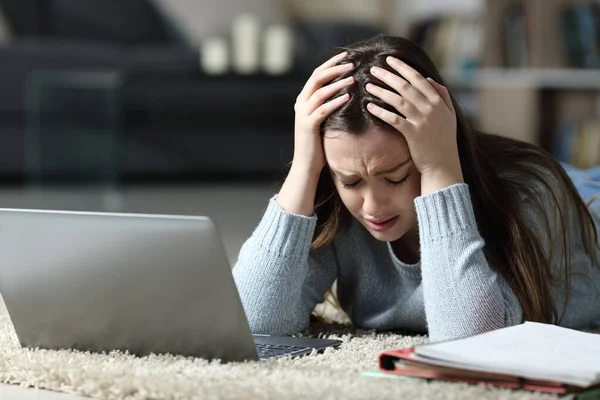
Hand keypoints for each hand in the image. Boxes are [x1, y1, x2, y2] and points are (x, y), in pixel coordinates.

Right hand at [292, 52, 354, 175]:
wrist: (306, 164)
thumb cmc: (319, 143)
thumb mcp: (323, 120)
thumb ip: (328, 105)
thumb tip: (347, 91)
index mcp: (303, 100)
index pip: (316, 75)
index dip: (331, 64)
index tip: (346, 56)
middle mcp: (300, 103)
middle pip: (316, 78)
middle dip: (334, 69)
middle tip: (352, 63)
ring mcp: (302, 114)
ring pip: (320, 92)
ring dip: (337, 83)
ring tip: (353, 78)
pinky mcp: (308, 125)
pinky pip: (323, 109)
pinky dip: (336, 101)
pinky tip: (348, 97)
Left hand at [365, 57, 462, 188]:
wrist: (443, 164)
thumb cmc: (444, 140)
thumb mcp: (449, 115)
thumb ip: (442, 95)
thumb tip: (429, 79)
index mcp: (438, 101)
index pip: (418, 78)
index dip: (403, 67)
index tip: (390, 59)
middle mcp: (430, 108)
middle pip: (405, 86)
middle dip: (388, 75)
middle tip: (373, 68)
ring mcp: (421, 121)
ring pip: (398, 100)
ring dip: (381, 91)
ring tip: (367, 85)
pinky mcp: (412, 134)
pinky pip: (393, 119)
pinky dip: (381, 111)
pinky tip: (369, 106)